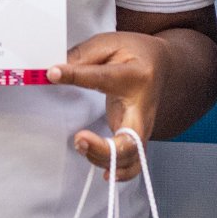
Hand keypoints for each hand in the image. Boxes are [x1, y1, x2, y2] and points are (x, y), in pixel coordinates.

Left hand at [47, 31, 169, 180]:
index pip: (102, 78)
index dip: (76, 76)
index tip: (53, 73)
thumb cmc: (132, 53)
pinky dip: (121, 172)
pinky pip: (133, 162)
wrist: (162, 64)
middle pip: (132, 139)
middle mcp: (142, 106)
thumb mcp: (108, 44)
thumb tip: (54, 72)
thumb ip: (83, 57)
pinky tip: (105, 173)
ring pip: (132, 157)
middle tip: (79, 138)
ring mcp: (143, 126)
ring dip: (105, 160)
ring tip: (81, 144)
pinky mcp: (138, 137)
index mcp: (135, 75)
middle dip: (105, 148)